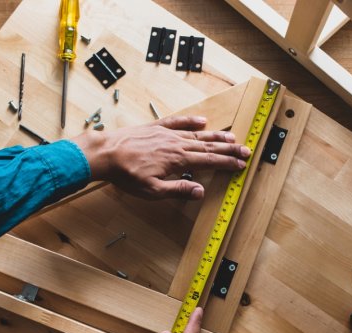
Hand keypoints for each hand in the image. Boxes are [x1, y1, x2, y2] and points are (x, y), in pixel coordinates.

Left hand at [71, 116, 249, 199]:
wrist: (105, 154)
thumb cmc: (126, 174)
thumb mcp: (152, 191)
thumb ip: (178, 190)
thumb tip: (200, 191)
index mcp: (178, 160)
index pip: (209, 161)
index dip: (226, 163)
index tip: (240, 164)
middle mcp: (176, 144)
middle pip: (208, 146)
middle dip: (228, 149)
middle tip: (245, 150)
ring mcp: (166, 134)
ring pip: (197, 134)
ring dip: (216, 136)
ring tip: (232, 136)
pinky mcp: (155, 128)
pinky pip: (178, 122)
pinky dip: (191, 121)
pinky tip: (202, 121)